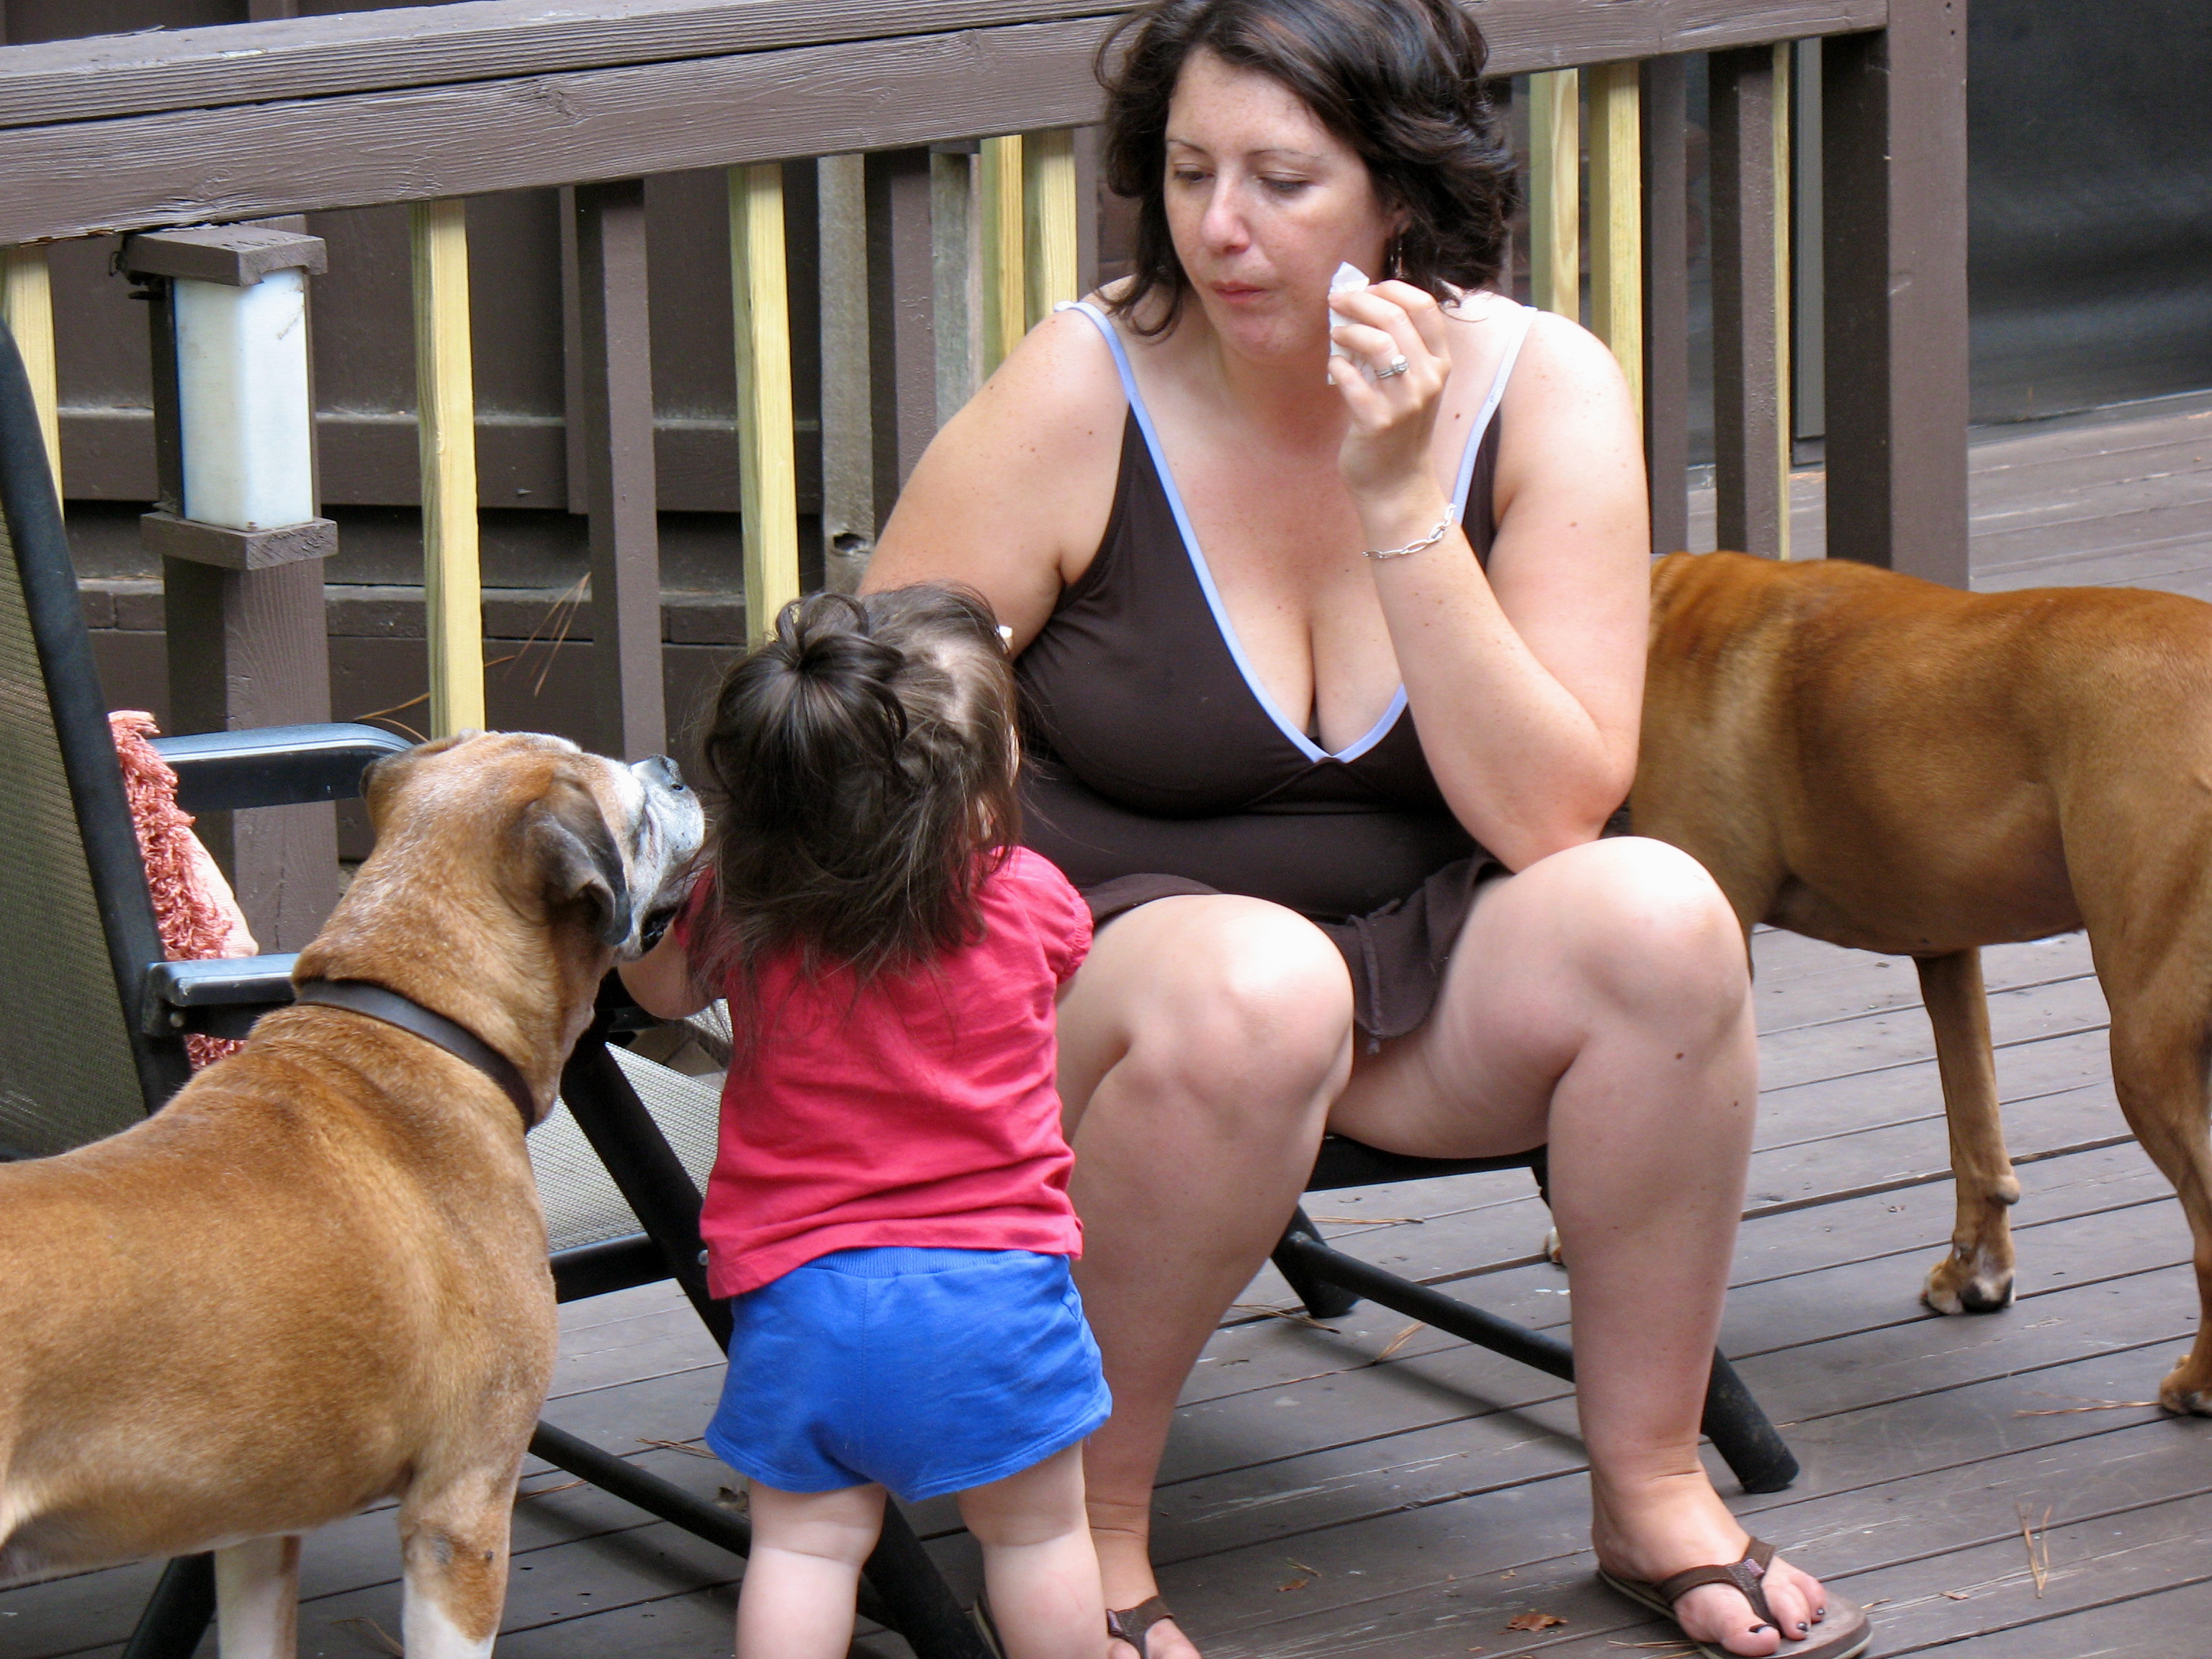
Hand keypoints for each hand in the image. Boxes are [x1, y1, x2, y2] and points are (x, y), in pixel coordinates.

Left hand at [1326, 279, 1451, 520]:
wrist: (1396, 484)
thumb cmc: (1398, 429)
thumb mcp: (1412, 385)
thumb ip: (1398, 348)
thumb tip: (1361, 307)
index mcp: (1440, 363)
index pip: (1424, 306)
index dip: (1392, 289)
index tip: (1368, 289)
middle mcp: (1428, 379)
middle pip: (1395, 317)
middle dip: (1360, 301)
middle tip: (1337, 301)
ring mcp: (1404, 401)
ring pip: (1375, 342)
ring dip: (1347, 331)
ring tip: (1335, 334)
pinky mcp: (1376, 421)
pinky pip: (1351, 379)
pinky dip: (1337, 366)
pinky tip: (1335, 368)